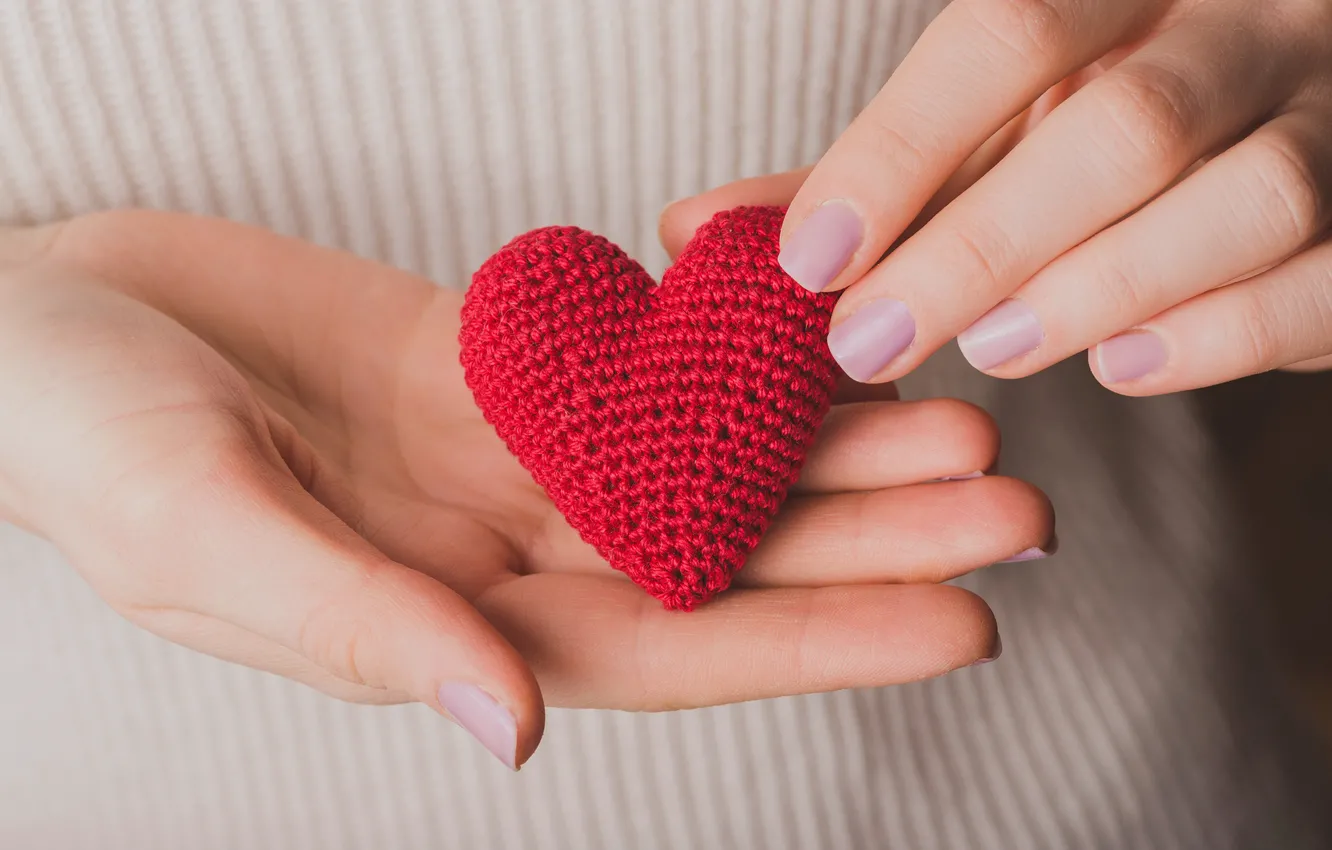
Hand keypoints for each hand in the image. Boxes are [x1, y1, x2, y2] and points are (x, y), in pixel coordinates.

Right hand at [0, 212, 1051, 767]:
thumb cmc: (82, 442)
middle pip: (715, 550)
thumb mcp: (205, 537)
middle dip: (864, 535)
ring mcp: (498, 446)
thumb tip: (509, 733)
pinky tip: (815, 329)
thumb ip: (364, 630)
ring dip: (822, 439)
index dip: (814, 637)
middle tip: (1013, 501)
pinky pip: (629, 353)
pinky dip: (722, 345)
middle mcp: (495, 545)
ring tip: (952, 416)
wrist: (37, 321)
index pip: (664, 644)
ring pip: (693, 450)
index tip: (959, 618)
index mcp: (442, 622)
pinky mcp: (485, 357)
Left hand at [776, 0, 1331, 392]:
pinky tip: (1122, 367)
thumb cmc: (1092, 134)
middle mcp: (1243, 28)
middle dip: (978, 247)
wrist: (1285, 125)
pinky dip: (1219, 337)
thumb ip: (860, 175)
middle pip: (1125, 127)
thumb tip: (693, 230)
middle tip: (870, 340)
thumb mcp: (986, 129)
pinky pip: (1320, 284)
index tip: (809, 258)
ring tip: (994, 349)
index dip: (899, 149)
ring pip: (1250, 197)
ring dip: (1100, 289)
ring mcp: (1328, 118)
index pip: (1008, 31)